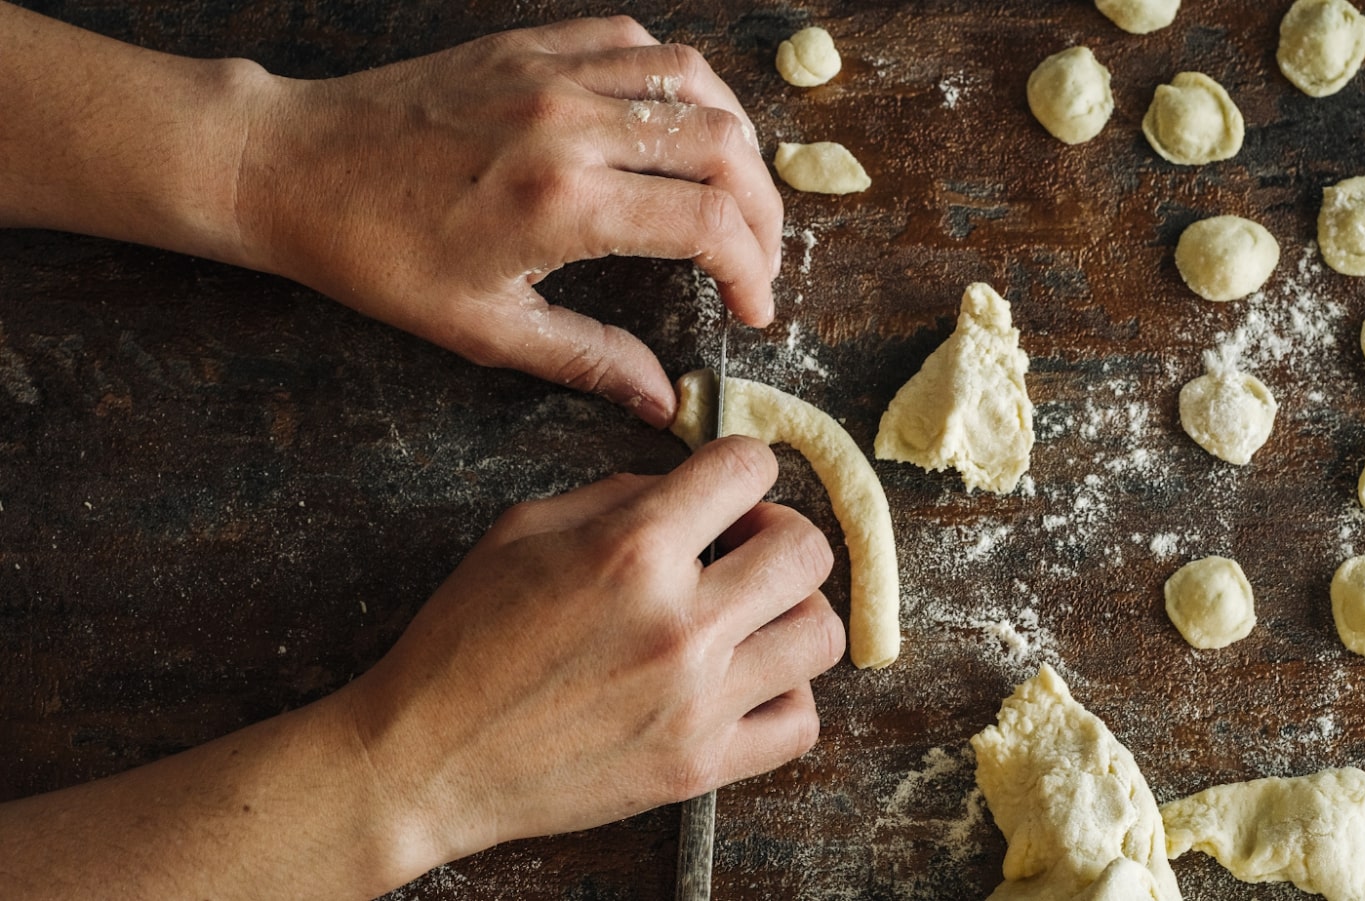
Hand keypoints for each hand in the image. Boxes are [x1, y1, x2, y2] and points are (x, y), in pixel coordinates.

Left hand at [236, 17, 782, 426]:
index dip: (752, 270)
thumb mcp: (484, 330)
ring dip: (735, 138)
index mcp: (561, 202)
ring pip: (693, 81)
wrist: (293, 169)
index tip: (754, 308)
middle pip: (723, 145)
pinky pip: (636, 42)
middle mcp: (569, 124)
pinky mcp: (530, 44)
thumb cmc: (377, 256)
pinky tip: (677, 123)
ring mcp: (551, 73)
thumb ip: (588, 360)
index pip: (708, 222)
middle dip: (764, 210)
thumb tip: (661, 401)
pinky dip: (679, 80)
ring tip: (735, 189)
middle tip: (757, 258)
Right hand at [341, 436, 843, 864]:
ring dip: (792, 611)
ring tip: (751, 614)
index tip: (729, 489)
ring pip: (821, 635)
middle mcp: (678, 623)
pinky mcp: (699, 766)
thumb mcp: (523, 530)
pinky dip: (787, 695)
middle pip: (807, 550)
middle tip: (745, 547)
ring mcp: (697, 701)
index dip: (743, 467)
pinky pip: (800, 723)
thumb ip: (618, 495)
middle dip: (780, 532)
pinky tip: (748, 679)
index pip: (748, 468)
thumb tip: (687, 488)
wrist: (427, 760)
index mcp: (631, 550)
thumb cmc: (463, 641)